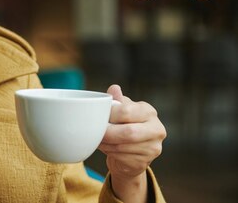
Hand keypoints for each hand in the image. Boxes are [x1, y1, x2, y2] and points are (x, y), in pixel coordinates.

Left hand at [98, 85, 165, 201]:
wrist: (131, 151)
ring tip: (98, 138)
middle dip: (107, 133)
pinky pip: (122, 157)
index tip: (97, 116)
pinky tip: (105, 147)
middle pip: (128, 132)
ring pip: (122, 146)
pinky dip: (109, 152)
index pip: (126, 111)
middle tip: (94, 131)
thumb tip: (114, 89)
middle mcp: (156, 129)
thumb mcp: (120, 109)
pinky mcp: (145, 162)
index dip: (109, 115)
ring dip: (105, 143)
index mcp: (149, 112)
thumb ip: (117, 100)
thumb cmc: (123, 124)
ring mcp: (153, 148)